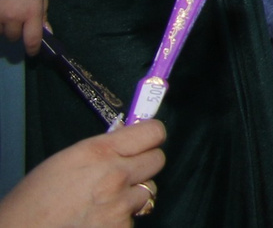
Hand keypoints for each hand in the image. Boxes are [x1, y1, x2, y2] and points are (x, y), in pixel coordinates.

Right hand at [0, 0, 45, 52]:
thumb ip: (43, 13)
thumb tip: (46, 32)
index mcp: (31, 12)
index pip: (32, 40)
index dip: (32, 50)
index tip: (32, 52)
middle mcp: (12, 16)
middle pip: (13, 37)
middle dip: (18, 32)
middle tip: (19, 21)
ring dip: (4, 26)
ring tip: (7, 12)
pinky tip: (0, 8)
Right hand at [0, 120, 165, 227]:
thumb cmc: (36, 196)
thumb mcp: (68, 159)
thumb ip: (103, 149)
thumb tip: (127, 142)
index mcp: (100, 152)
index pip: (154, 132)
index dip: (151, 136)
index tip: (145, 141)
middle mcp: (116, 175)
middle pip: (157, 160)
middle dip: (144, 165)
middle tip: (126, 172)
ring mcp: (120, 205)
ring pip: (148, 192)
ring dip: (132, 195)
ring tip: (106, 201)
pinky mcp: (120, 227)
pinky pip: (133, 217)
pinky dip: (121, 218)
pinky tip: (99, 219)